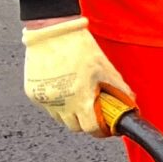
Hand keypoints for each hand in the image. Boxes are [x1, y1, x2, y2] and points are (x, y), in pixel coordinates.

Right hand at [22, 17, 129, 136]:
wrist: (52, 32)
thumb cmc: (79, 47)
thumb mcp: (105, 67)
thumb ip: (118, 88)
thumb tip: (130, 101)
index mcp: (81, 98)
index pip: (91, 129)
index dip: (100, 129)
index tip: (105, 125)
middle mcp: (61, 103)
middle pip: (75, 126)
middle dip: (85, 120)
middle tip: (92, 108)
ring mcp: (45, 99)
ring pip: (59, 117)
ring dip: (70, 112)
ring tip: (76, 95)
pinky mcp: (32, 92)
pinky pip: (47, 105)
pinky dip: (56, 101)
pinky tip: (63, 87)